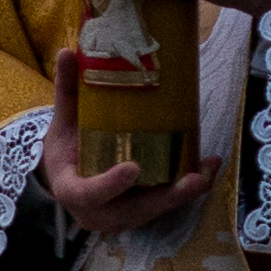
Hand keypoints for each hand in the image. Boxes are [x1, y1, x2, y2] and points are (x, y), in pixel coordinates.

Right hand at [40, 47, 221, 238]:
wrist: (67, 178)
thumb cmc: (65, 151)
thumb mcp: (62, 123)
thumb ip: (67, 92)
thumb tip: (68, 52)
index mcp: (71, 190)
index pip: (87, 193)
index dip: (110, 184)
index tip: (133, 167)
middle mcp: (98, 213)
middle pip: (135, 210)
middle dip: (168, 196)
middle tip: (193, 177)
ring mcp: (121, 218)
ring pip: (156, 210)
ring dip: (185, 192)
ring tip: (208, 168)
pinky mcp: (139, 214)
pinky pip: (165, 206)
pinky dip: (186, 190)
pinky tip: (206, 170)